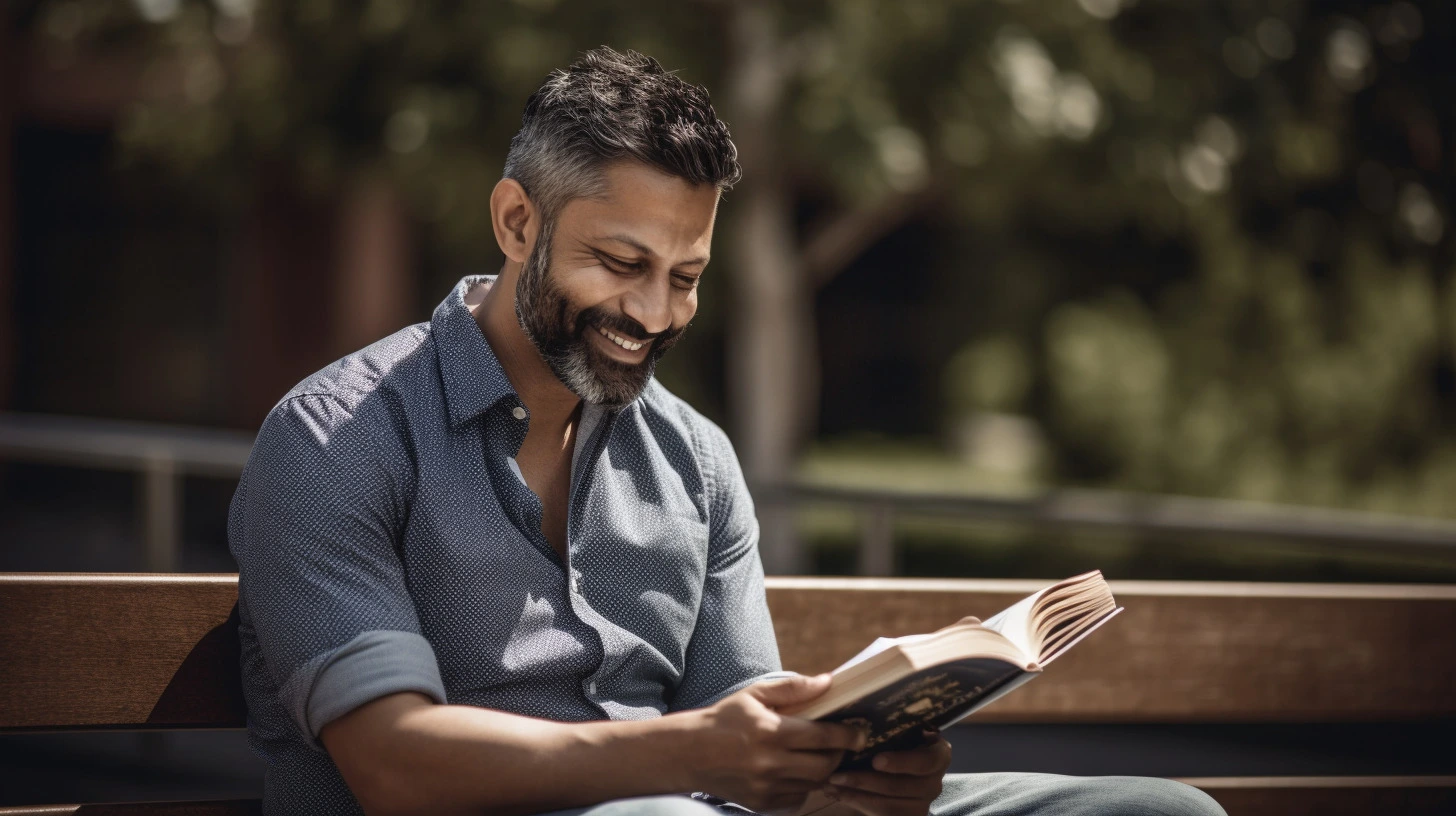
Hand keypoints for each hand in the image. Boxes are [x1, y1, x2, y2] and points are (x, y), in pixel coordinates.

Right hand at [689, 673, 868, 812]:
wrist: (689, 754)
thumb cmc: (724, 719)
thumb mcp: (755, 695)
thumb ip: (793, 688)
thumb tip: (828, 681)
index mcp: (771, 732)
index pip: (823, 736)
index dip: (848, 734)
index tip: (860, 731)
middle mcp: (770, 763)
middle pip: (825, 765)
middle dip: (841, 754)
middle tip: (845, 744)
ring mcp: (767, 787)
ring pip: (814, 783)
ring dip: (825, 769)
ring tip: (823, 754)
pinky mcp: (762, 803)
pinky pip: (798, 798)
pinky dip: (805, 785)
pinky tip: (799, 770)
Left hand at [820, 729, 951, 815]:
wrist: (894, 767)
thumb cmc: (892, 740)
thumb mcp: (895, 727)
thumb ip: (887, 718)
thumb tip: (849, 690)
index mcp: (938, 753)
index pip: (926, 761)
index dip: (902, 763)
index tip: (875, 760)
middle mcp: (935, 781)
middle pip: (902, 786)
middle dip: (865, 780)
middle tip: (836, 774)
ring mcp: (923, 803)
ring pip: (890, 805)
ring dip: (856, 794)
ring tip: (832, 784)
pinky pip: (884, 815)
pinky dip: (858, 804)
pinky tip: (839, 794)